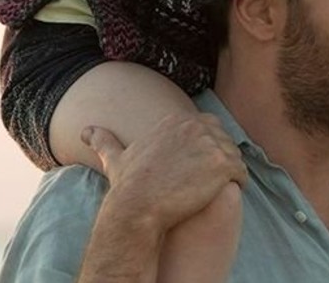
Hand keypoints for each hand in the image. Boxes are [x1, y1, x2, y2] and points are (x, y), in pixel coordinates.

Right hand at [83, 113, 246, 231]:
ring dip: (229, 172)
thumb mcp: (116, 158)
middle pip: (223, 140)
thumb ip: (105, 141)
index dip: (203, 149)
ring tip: (213, 188)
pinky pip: (242, 173)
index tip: (194, 167)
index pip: (207, 127)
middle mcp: (196, 126)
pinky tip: (224, 193)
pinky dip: (237, 184)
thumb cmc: (128, 186)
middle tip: (206, 180)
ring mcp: (212, 143)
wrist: (137, 207)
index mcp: (178, 120)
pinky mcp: (224, 164)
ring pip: (234, 156)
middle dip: (219, 158)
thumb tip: (86, 131)